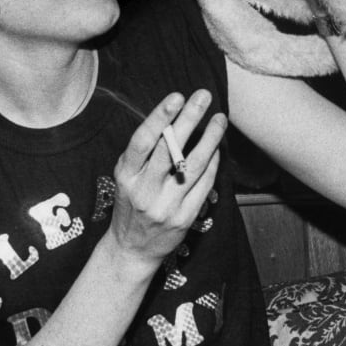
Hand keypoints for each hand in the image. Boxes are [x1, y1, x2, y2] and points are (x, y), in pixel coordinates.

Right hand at [108, 90, 226, 266]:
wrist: (132, 249)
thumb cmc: (130, 204)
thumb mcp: (125, 177)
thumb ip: (142, 153)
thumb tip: (170, 119)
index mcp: (126, 176)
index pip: (143, 141)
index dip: (160, 117)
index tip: (176, 97)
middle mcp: (145, 190)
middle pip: (170, 150)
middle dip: (189, 119)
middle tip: (203, 96)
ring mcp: (166, 205)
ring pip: (193, 166)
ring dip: (210, 139)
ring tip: (220, 118)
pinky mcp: (184, 218)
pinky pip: (203, 184)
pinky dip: (212, 164)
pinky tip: (217, 149)